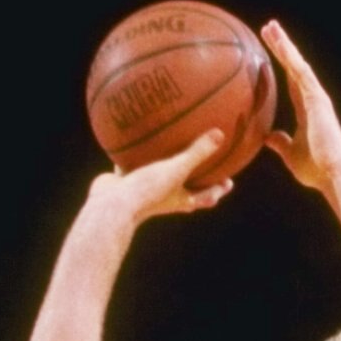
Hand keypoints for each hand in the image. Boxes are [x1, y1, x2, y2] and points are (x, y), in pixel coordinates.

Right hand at [88, 131, 237, 224]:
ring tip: (169, 150)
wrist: (111, 205)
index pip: (205, 195)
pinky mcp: (126, 182)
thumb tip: (220, 134)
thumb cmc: (148, 191)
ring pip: (159, 177)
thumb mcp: (177, 169)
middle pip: (186, 190)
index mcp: (180, 199)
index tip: (228, 182)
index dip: (217, 189)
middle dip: (195, 180)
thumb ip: (197, 153)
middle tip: (204, 168)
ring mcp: (144, 190)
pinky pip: (133, 165)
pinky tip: (133, 138)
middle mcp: (164, 197)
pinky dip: (135, 155)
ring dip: (164, 168)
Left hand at [261, 20, 340, 194]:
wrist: (333, 174)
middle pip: (293, 68)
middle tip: (268, 29)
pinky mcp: (317, 98)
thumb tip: (268, 136)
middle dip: (281, 48)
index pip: (291, 83)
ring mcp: (316, 97)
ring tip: (270, 26)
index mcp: (307, 110)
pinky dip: (290, 56)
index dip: (281, 66)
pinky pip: (300, 72)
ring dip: (284, 45)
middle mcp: (313, 99)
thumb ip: (280, 143)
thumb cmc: (315, 170)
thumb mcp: (290, 155)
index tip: (268, 53)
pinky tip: (279, 42)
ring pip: (297, 64)